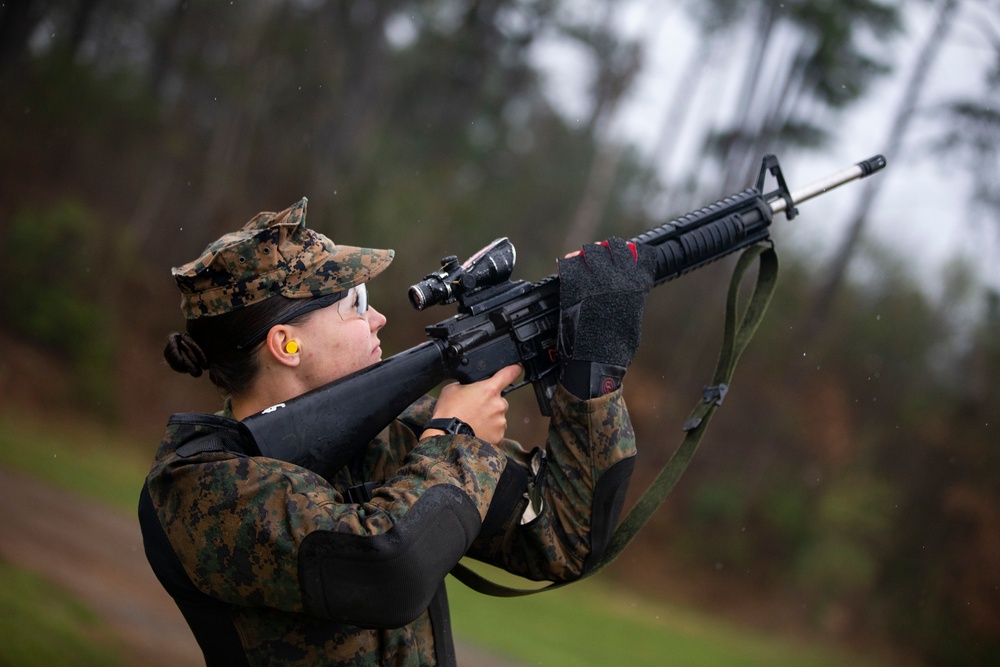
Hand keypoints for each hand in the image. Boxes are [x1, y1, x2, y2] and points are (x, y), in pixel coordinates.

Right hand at [425, 364, 521, 444]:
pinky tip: (475, 430)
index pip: (509, 374)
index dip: (514, 369)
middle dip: (490, 403)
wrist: (447, 437)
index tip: (517, 368)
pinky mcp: (499, 436)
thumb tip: (469, 388)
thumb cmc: (448, 413)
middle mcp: (498, 404)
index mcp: (489, 389)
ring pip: (498, 416)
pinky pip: (496, 430)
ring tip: (472, 422)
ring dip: (489, 418)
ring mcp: (500, 421)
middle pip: (499, 400)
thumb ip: (466, 385)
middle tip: (474, 409)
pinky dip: (488, 431)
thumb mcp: (452, 389)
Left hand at [557, 237, 655, 367]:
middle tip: (599, 253)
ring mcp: (595, 282)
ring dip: (587, 253)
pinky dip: (568, 263)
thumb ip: (630, 298)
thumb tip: (628, 288)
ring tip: (582, 257)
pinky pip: (569, 265)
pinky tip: (567, 265)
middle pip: (613, 247)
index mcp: (635, 288)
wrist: (595, 361)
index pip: (639, 255)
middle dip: (606, 248)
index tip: (623, 251)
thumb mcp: (632, 320)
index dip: (629, 251)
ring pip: (591, 252)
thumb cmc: (615, 347)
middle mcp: (617, 280)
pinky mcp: (573, 288)